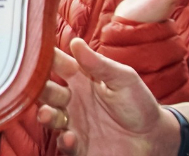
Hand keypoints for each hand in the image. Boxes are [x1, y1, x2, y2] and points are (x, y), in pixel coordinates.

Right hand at [42, 39, 180, 155]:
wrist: (154, 139)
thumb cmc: (139, 104)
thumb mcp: (123, 78)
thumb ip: (99, 64)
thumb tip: (76, 42)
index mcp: (80, 78)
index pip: (56, 63)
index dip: (44, 57)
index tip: (33, 52)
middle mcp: (72, 99)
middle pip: (46, 89)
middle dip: (38, 87)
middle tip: (36, 85)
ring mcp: (74, 123)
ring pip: (49, 116)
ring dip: (44, 114)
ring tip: (47, 114)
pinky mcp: (79, 145)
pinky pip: (63, 143)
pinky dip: (64, 140)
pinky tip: (71, 136)